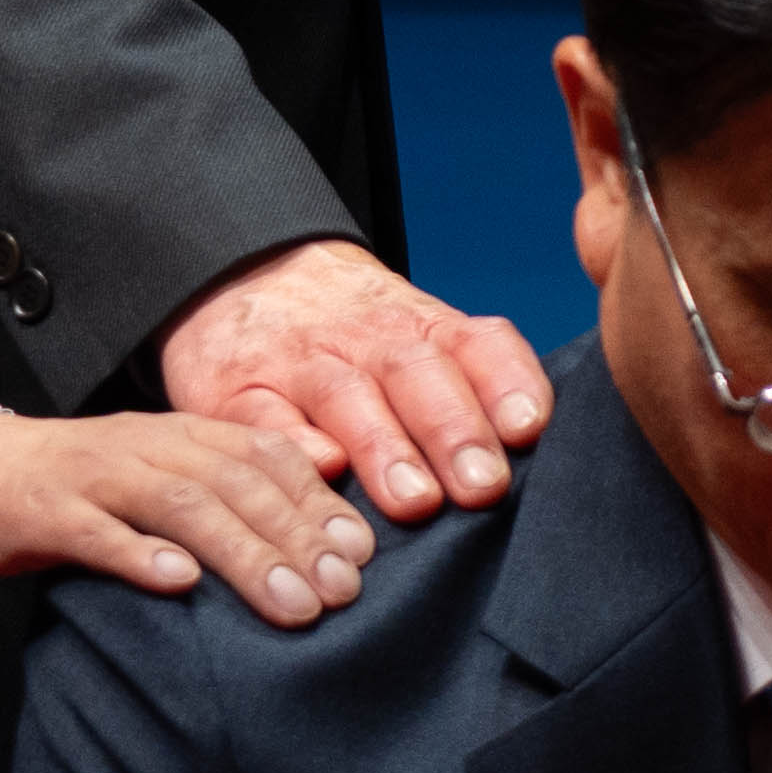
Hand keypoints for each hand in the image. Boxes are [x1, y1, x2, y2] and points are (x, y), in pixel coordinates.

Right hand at [0, 407, 370, 624]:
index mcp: (178, 435)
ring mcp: (94, 478)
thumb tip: (320, 504)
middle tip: (340, 593)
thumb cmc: (78, 487)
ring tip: (289, 604)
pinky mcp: (46, 514)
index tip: (362, 554)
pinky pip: (97, 532)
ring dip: (242, 555)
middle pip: (234, 483)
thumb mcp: (158, 473)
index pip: (264, 457)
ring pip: (180, 506)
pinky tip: (180, 586)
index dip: (317, 502)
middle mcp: (145, 447)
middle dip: (295, 537)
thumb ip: (227, 483)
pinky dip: (140, 557)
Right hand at [159, 233, 552, 517]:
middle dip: (453, 429)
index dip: (505, 383)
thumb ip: (473, 384)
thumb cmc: (353, 335)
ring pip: (344, 395)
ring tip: (416, 499)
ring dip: (384, 447)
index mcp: (420, 326)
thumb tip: (535, 453)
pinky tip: (320, 470)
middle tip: (482, 485)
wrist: (244, 273)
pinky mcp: (235, 390)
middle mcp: (364, 337)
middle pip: (414, 371)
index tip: (529, 428)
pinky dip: (291, 443)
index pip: (473, 344)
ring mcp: (298, 360)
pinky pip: (262, 415)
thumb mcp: (415, 337)